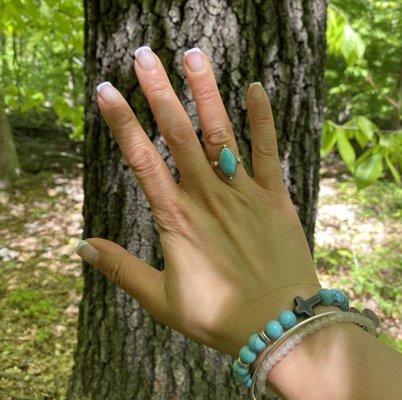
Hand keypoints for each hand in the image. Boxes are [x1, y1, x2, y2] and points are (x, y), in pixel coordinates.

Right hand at [76, 46, 320, 358]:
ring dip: (205, 92)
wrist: (276, 324)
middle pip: (178, 133)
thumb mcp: (160, 298)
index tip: (107, 91)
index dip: (122, 123)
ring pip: (220, 133)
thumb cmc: (217, 315)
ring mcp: (242, 193)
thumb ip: (121, 269)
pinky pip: (267, 151)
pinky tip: (255, 89)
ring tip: (193, 55)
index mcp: (176, 218)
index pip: (141, 159)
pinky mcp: (274, 197)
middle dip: (159, 91)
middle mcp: (207, 196)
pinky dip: (261, 119)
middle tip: (143, 56)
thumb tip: (82, 247)